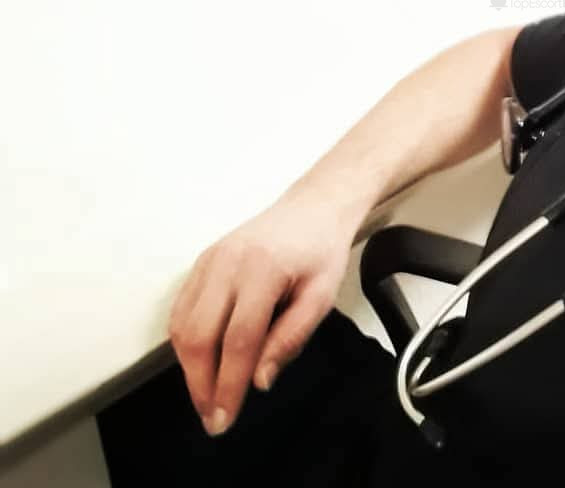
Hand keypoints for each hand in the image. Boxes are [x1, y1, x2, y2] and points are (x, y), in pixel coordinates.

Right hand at [167, 188, 358, 436]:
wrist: (313, 207)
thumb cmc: (321, 251)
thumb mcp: (322, 296)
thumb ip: (291, 337)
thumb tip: (259, 380)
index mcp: (263, 270)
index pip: (238, 340)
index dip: (229, 385)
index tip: (226, 418)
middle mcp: (228, 263)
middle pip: (200, 336)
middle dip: (201, 384)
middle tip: (212, 417)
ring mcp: (210, 260)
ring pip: (182, 326)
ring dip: (189, 368)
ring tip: (207, 395)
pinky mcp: (202, 261)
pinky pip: (181, 309)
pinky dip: (184, 342)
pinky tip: (199, 362)